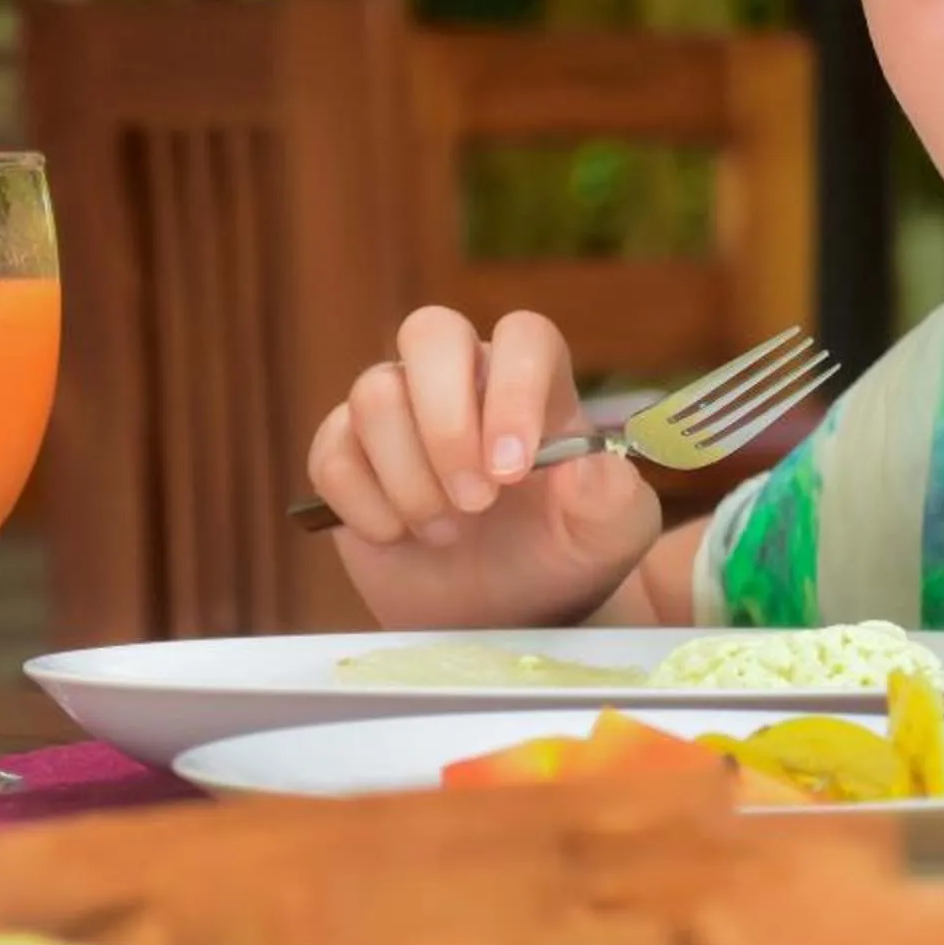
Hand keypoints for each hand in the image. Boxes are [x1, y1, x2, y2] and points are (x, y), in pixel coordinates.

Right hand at [303, 307, 660, 630]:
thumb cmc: (565, 553)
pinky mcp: (347, 453)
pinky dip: (363, 503)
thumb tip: (582, 466)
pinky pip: (332, 451)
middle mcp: (463, 378)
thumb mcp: (611, 535)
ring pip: (375, 393)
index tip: (514, 469)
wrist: (505, 612)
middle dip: (446, 422)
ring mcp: (398, 411)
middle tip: (476, 502)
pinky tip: (398, 536)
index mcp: (535, 381)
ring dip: (409, 475)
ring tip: (446, 532)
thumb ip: (611, 497)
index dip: (514, 390)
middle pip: (431, 331)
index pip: (523, 337)